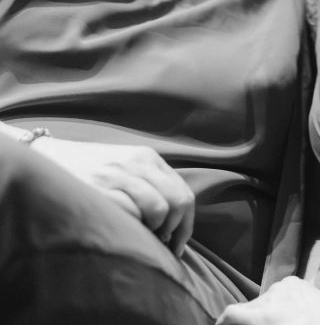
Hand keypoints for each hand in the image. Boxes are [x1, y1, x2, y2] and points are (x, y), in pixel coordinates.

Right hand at [33, 137, 194, 254]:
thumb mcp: (126, 167)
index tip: (176, 244)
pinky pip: (130, 213)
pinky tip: (124, 235)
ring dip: (156, 232)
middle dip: (174, 230)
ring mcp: (118, 176)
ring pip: (159, 208)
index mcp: (148, 158)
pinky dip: (133, 229)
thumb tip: (175, 222)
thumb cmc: (93, 171)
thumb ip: (150, 183)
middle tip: (161, 245)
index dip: (185, 225)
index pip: (183, 193)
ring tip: (143, 240)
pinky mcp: (99, 190)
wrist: (50, 160)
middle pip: (177, 201)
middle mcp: (137, 164)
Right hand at [217, 277, 319, 324]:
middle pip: (248, 308)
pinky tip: (288, 318)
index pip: (230, 313)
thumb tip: (244, 322)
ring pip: (264, 300)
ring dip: (263, 314)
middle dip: (246, 322)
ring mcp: (286, 285)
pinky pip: (279, 294)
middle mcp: (272, 294)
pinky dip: (277, 305)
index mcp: (266, 314)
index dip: (221, 323)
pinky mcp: (297, 281)